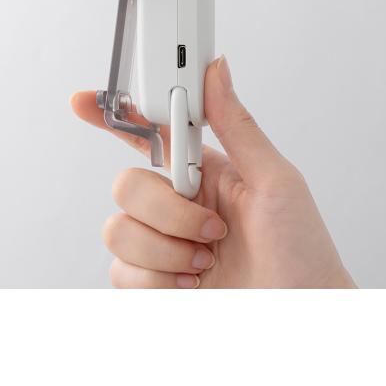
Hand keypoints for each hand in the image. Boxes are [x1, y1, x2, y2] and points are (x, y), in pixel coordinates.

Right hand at [71, 57, 354, 288]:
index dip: (112, 117)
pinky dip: (158, 282)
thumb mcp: (276, 181)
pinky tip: (191, 285)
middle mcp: (178, 207)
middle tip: (210, 228)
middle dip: (167, 210)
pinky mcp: (152, 285)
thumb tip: (216, 69)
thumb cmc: (302, 254)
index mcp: (204, 173)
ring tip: (205, 261)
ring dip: (167, 250)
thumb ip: (237, 125)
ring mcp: (162, 247)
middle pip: (127, 184)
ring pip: (118, 230)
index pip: (150, 135)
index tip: (83, 102)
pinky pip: (120, 273)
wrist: (300, 317)